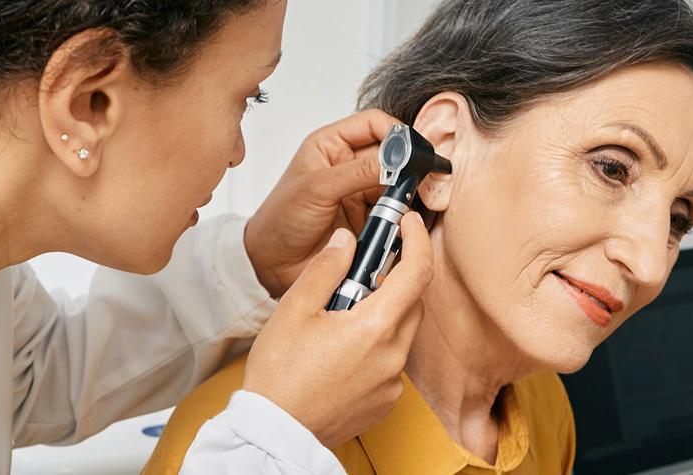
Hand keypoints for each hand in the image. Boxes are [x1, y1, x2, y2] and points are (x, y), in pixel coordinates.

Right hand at [242, 212, 432, 446]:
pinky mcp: (385, 402)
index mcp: (375, 327)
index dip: (417, 240)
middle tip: (360, 272)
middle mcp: (393, 356)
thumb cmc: (279, 373)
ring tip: (340, 317)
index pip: (417, 272)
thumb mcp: (295, 309)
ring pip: (400, 333)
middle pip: (411, 303)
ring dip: (382, 315)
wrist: (275, 431)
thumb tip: (348, 241)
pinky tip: (342, 352)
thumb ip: (326, 269)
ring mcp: (392, 383)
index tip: (409, 223)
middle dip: (393, 279)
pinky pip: (390, 363)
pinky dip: (375, 347)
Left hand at [245, 109, 401, 297]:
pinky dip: (403, 216)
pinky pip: (396, 212)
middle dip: (408, 165)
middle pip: (393, 153)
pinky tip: (400, 222)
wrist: (272, 265)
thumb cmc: (279, 221)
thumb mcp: (316, 189)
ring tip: (404, 205)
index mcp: (332, 145)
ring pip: (398, 183)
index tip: (412, 150)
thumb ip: (358, 171)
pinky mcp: (370, 219)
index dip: (396, 131)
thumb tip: (396, 159)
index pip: (374, 124)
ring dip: (405, 193)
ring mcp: (361, 192)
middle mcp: (349, 165)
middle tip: (420, 179)